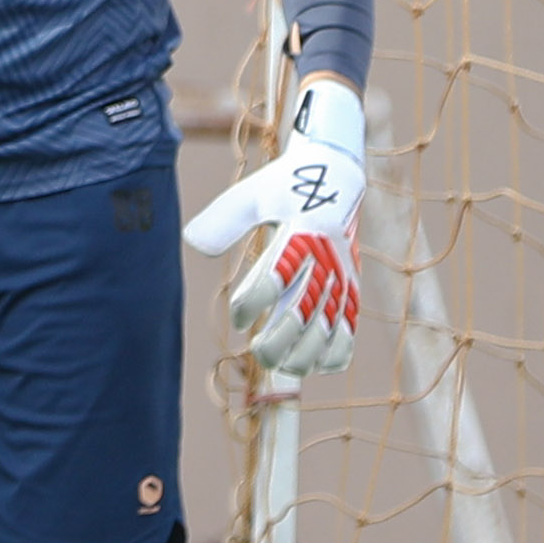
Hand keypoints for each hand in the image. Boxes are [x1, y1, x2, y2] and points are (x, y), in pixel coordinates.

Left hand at [182, 79, 367, 375]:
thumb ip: (223, 218)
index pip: (274, 277)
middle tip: (257, 350)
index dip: (252, 302)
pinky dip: (338, 352)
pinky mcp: (351, 286)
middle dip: (279, 341)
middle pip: (304, 312)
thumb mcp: (252, 193)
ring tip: (283, 366)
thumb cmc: (284, 186)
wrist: (335, 176)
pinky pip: (351, 326)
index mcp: (300, 233)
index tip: (238, 316)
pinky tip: (316, 365)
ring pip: (329, 327)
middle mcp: (325, 258)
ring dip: (307, 354)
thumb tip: (192, 243)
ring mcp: (342, 276)